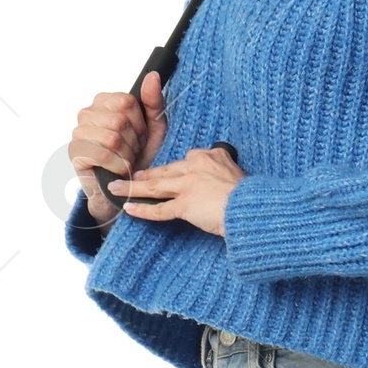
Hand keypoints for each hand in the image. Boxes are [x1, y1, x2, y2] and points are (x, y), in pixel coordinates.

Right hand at [69, 72, 166, 224]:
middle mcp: (87, 113)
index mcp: (104, 101)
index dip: (139, 123)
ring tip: (126, 159)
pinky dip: (117, 166)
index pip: (126, 102)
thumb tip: (153, 75)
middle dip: (133, 141)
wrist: (126, 187)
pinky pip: (102, 154)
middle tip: (132, 150)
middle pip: (120, 120)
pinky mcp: (75, 153)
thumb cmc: (138, 155)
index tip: (140, 135)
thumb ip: (153, 102)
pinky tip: (118, 169)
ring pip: (112, 138)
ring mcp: (79, 132)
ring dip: (126, 155)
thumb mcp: (153, 128)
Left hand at [116, 142, 242, 237]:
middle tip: (130, 176)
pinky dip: (142, 210)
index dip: (173, 170)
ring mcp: (187, 186)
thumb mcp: (236, 172)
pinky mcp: (185, 205)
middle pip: (164, 171)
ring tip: (115, 189)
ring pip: (155, 187)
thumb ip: (222, 170)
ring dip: (133, 188)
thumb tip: (221, 173)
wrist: (252, 207)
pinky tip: (128, 209)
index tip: (166, 173)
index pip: (185, 161)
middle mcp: (194, 167)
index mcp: (208, 157)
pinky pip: (159, 209)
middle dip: (144, 175)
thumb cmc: (249, 194)